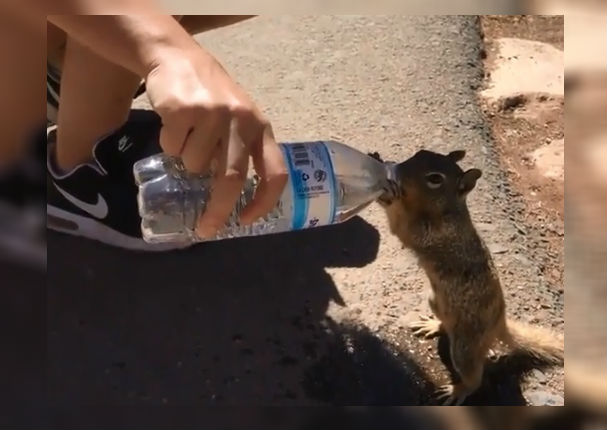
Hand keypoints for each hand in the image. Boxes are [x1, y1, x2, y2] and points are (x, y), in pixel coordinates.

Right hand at [144, 47, 286, 237]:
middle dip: (218, 209)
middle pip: (232, 179)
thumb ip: (240, 150)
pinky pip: (172, 148)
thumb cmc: (212, 95)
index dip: (264, 201)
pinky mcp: (184, 109)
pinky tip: (174, 123)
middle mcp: (242, 121)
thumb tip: (231, 199)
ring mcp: (213, 114)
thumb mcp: (238, 119)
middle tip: (206, 228)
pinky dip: (169, 144)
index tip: (247, 219)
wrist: (177, 57)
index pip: (274, 172)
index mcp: (260, 127)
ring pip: (196, 165)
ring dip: (187, 161)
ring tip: (188, 135)